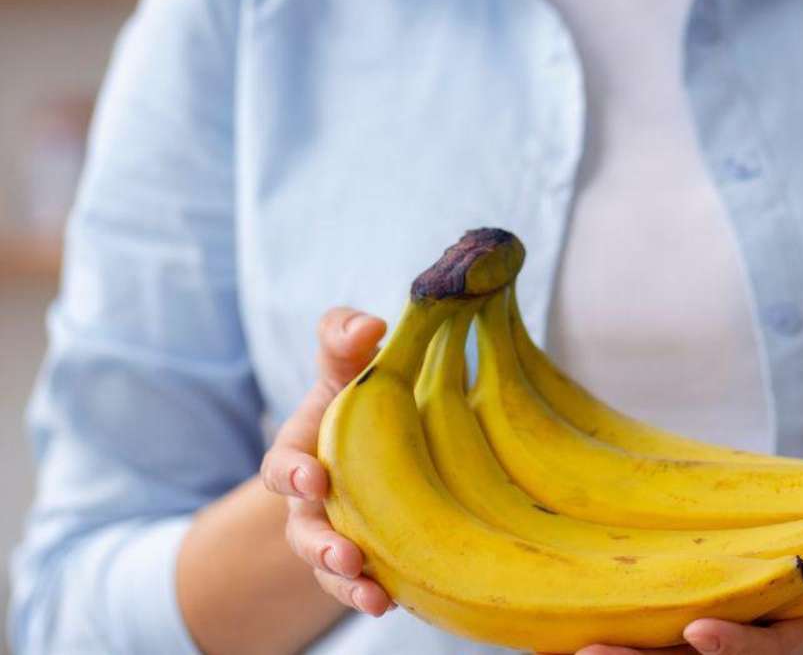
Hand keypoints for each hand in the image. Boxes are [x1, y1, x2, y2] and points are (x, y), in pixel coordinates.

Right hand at [260, 307, 393, 616]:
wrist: (376, 443)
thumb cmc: (356, 399)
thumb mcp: (348, 366)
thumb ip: (343, 338)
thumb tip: (368, 324)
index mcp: (302, 455)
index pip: (284, 468)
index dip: (293, 475)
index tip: (313, 479)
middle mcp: (313, 504)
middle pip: (304, 532)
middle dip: (320, 545)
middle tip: (344, 554)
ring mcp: (337, 536)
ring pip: (331, 569)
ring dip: (347, 582)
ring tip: (371, 595)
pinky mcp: (369, 561)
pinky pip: (364, 586)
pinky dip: (375, 595)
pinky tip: (394, 602)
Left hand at [574, 554, 802, 654]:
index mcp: (801, 640)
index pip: (766, 652)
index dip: (736, 648)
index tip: (699, 632)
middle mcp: (756, 646)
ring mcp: (724, 637)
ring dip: (617, 652)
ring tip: (559, 642)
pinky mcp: (696, 618)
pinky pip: (652, 631)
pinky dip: (618, 631)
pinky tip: (563, 625)